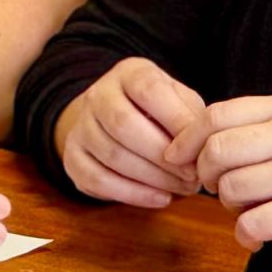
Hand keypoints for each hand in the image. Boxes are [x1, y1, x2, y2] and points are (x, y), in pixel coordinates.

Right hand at [51, 57, 203, 206]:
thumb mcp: (180, 102)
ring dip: (153, 179)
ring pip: (112, 155)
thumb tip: (199, 146)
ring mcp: (80, 126)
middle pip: (124, 124)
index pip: (148, 90)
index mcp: (129, 73)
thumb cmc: (159, 112)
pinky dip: (133, 194)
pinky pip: (97, 180)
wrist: (114, 120)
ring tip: (184, 188)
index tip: (199, 148)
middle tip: (193, 176)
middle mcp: (98, 95)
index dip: (176, 120)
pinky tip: (161, 198)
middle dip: (163, 156)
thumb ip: (192, 117)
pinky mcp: (72, 157)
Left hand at [163, 93, 271, 252]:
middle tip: (219, 187)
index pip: (217, 114)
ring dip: (230, 205)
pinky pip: (252, 224)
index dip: (188, 138)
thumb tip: (199, 139)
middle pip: (217, 150)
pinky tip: (259, 233)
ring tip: (252, 207)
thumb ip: (259, 125)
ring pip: (231, 188)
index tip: (179, 156)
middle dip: (207, 174)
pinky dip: (246, 234)